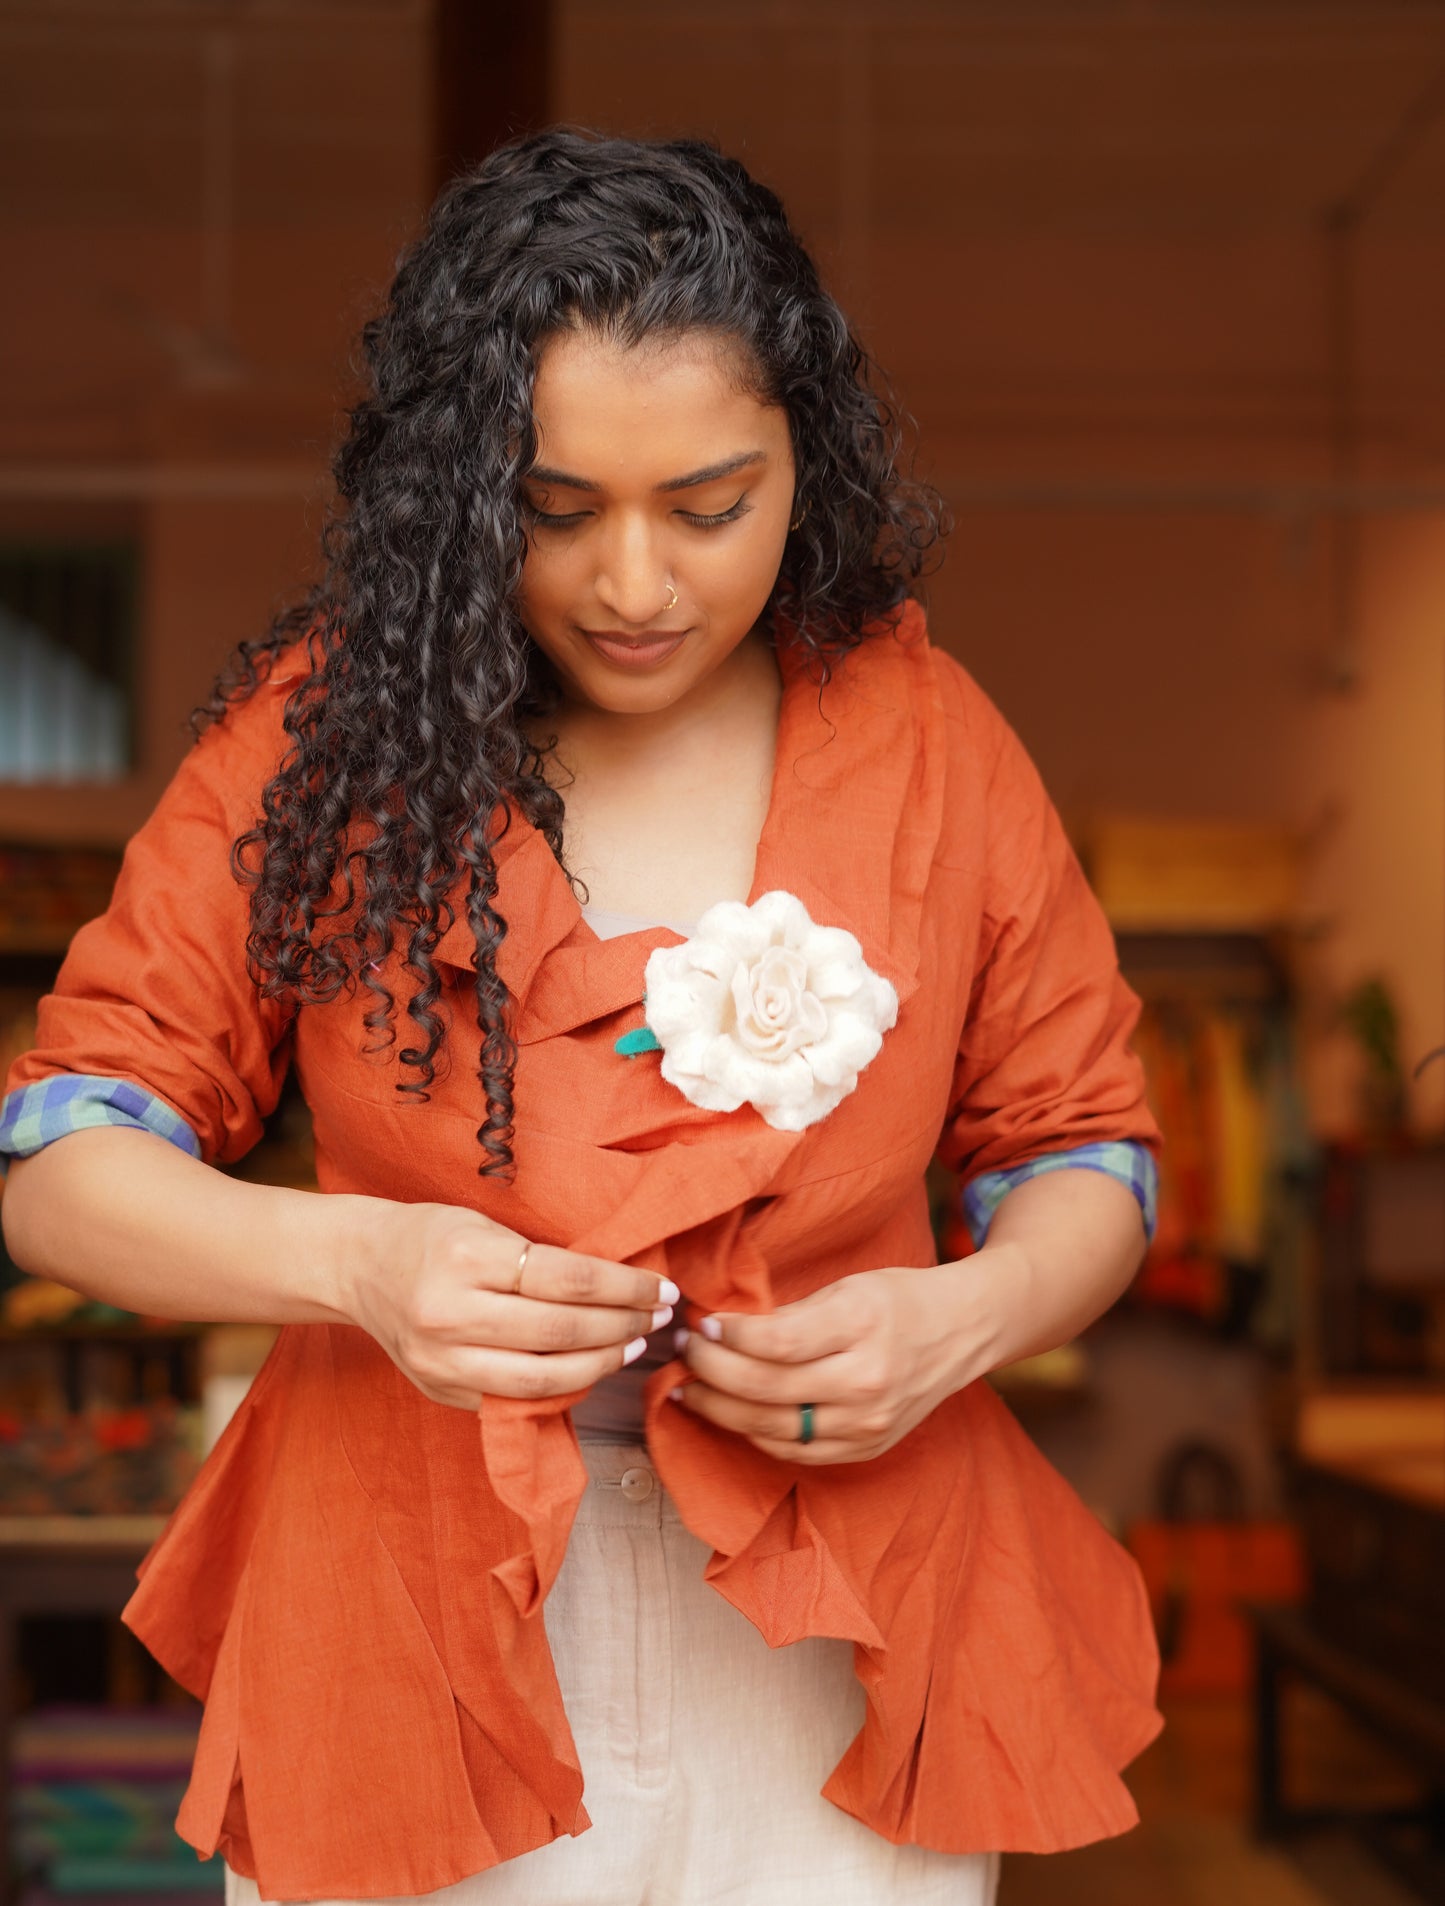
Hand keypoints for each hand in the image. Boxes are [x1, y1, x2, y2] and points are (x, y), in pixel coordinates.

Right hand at [344, 1202, 676, 1409]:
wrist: (357, 1266)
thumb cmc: (431, 1235)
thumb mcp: (484, 1224)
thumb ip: (542, 1257)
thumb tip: (619, 1285)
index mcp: (468, 1255)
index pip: (570, 1279)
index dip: (626, 1288)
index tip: (662, 1289)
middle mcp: (451, 1311)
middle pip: (562, 1331)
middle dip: (623, 1327)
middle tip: (658, 1320)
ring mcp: (441, 1359)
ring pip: (542, 1378)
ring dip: (600, 1364)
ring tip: (632, 1347)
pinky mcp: (438, 1390)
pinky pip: (513, 1399)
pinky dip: (560, 1389)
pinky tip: (587, 1371)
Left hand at [672, 1265, 974, 1464]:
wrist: (961, 1333)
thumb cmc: (898, 1299)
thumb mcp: (847, 1288)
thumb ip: (789, 1314)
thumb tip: (722, 1330)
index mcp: (861, 1327)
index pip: (776, 1342)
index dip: (727, 1337)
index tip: (701, 1325)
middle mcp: (866, 1381)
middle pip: (766, 1390)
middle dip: (710, 1372)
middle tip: (682, 1353)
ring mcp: (867, 1423)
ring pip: (772, 1429)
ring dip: (720, 1410)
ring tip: (691, 1388)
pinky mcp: (865, 1448)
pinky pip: (794, 1452)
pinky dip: (756, 1434)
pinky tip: (733, 1413)